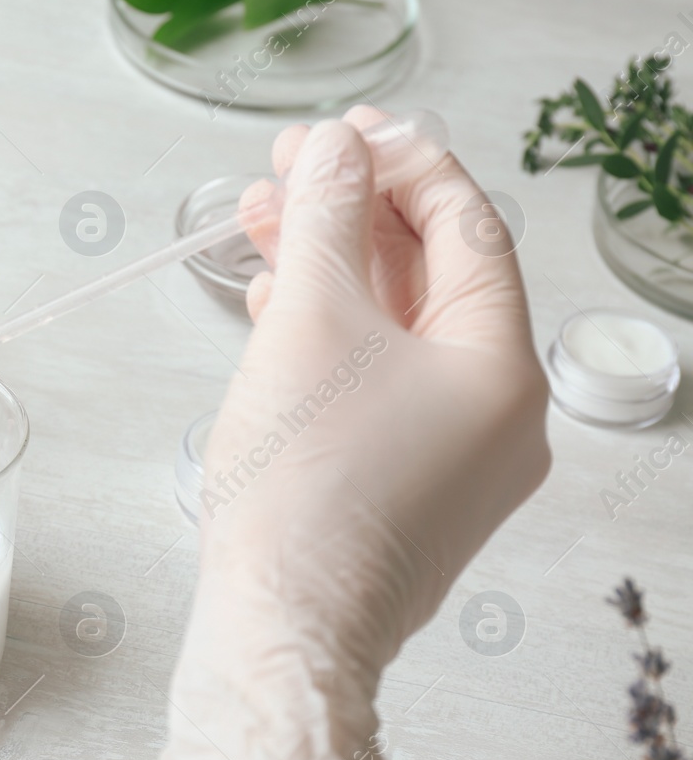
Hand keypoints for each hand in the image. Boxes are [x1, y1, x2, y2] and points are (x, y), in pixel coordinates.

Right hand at [145, 109, 550, 759]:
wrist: (282, 629)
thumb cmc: (303, 484)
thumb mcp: (309, 324)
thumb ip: (322, 222)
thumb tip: (331, 150)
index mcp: (502, 366)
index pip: (466, 228)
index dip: (402, 163)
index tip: (340, 130)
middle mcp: (500, 414)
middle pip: (432, 277)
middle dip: (356, 213)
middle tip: (285, 169)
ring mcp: (456, 460)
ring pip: (399, 333)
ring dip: (332, 271)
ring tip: (257, 225)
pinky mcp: (407, 491)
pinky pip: (380, 385)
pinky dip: (332, 338)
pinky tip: (272, 310)